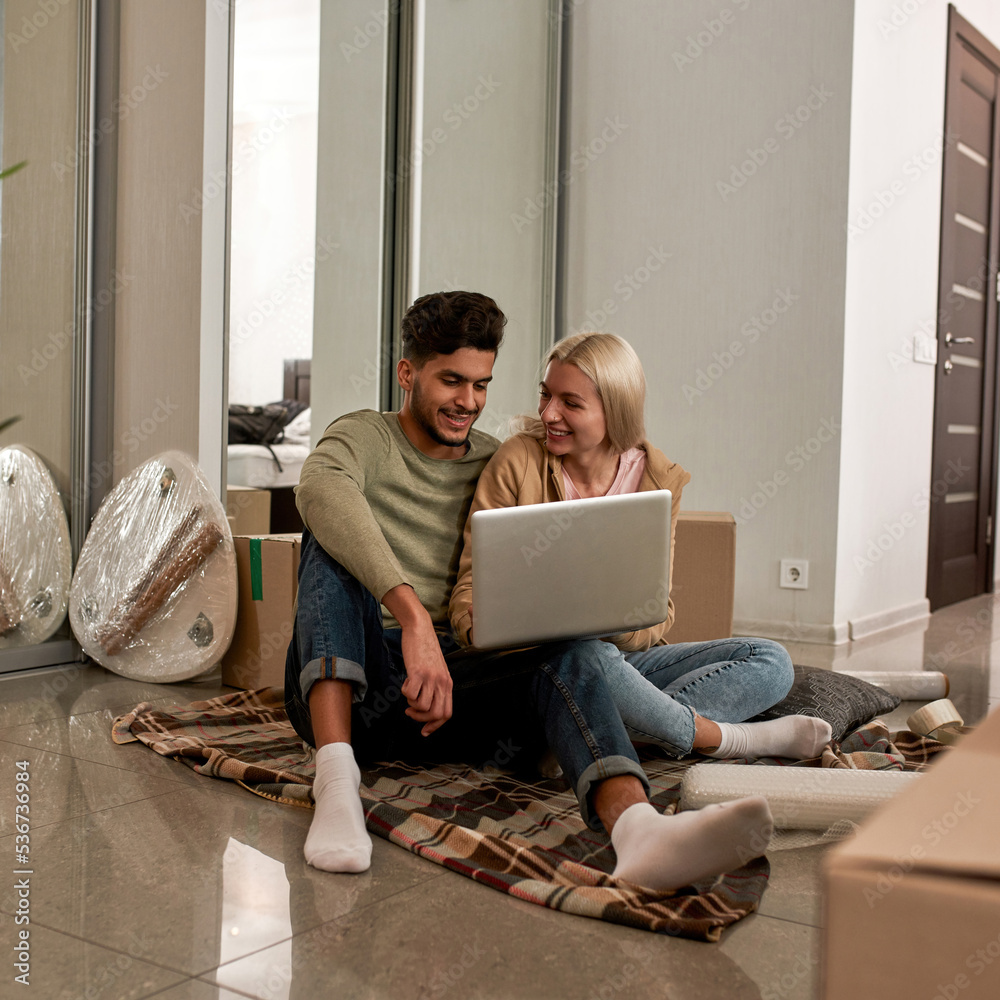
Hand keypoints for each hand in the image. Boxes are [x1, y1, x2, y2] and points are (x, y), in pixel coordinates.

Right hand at [399, 620, 453, 736]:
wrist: (420, 629)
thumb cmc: (425, 650)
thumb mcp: (436, 670)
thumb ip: (435, 687)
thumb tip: (426, 707)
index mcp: (447, 684)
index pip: (446, 714)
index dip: (435, 725)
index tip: (424, 731)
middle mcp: (442, 682)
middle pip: (436, 714)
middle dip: (421, 719)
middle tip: (411, 711)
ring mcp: (431, 678)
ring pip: (422, 707)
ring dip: (411, 705)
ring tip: (409, 693)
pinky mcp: (418, 672)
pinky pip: (410, 694)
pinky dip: (404, 692)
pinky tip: (406, 682)